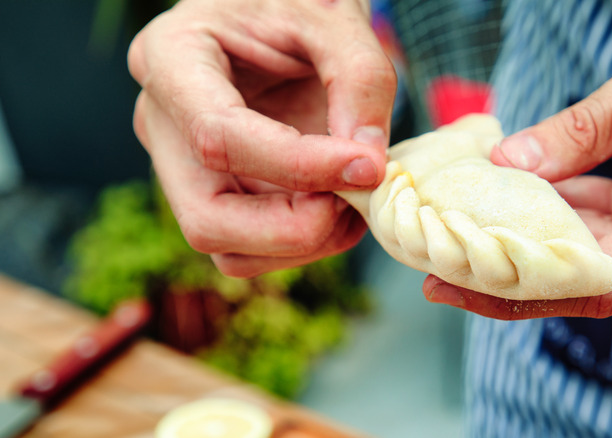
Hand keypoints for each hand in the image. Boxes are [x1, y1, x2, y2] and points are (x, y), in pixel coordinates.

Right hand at [128, 0, 395, 275]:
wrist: (279, 10)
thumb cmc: (296, 1)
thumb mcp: (334, 15)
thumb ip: (360, 80)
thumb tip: (368, 169)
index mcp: (170, 59)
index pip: (218, 137)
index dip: (299, 166)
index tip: (368, 166)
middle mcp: (163, 124)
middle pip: (207, 220)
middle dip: (294, 228)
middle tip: (356, 197)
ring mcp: (186, 169)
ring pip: (230, 250)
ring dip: (305, 243)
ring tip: (355, 197)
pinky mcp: (218, 194)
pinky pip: (253, 249)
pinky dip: (305, 243)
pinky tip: (340, 205)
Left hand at [424, 0, 611, 318]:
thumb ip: (589, 128)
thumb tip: (512, 166)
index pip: (603, 280)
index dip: (523, 290)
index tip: (456, 284)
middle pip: (590, 276)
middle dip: (511, 270)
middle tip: (435, 260)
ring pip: (595, 252)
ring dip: (530, 241)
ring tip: (457, 231)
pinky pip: (611, 224)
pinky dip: (561, 214)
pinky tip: (509, 199)